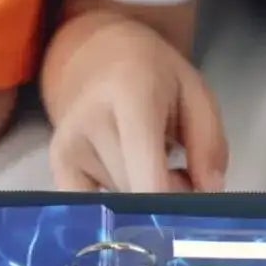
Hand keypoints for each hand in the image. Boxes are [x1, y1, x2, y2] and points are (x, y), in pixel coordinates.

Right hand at [48, 29, 227, 192]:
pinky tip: (124, 176)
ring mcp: (67, 145)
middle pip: (137, 193)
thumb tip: (208, 191)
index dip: (174, 205)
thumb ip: (209, 143)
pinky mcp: (55, 163)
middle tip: (180, 173)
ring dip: (142, 196)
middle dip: (166, 196)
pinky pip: (89, 206)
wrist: (96, 55)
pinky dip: (114, 204)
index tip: (193, 209)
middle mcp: (90, 121)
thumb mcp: (196, 93)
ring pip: (119, 201)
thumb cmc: (154, 75)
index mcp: (131, 96)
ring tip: (148, 162)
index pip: (148, 177)